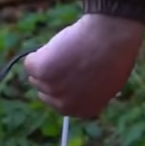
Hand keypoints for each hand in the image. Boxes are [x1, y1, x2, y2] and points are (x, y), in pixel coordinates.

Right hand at [23, 13, 144, 117]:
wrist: (111, 35)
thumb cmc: (115, 52)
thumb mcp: (108, 80)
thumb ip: (90, 90)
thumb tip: (75, 87)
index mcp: (84, 110)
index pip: (60, 104)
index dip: (61, 86)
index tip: (64, 73)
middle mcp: (66, 104)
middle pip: (44, 92)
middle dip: (51, 76)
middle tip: (65, 57)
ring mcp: (53, 88)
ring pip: (36, 76)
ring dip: (46, 62)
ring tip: (66, 49)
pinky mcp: (42, 71)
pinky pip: (30, 62)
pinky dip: (39, 52)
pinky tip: (57, 45)